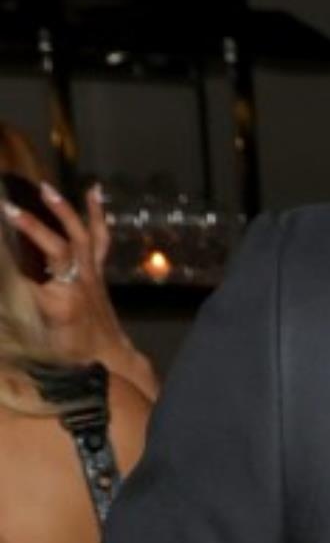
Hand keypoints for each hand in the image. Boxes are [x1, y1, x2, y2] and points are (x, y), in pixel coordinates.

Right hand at [2, 181, 155, 393]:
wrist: (107, 353)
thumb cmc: (69, 349)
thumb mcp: (39, 335)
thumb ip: (21, 304)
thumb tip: (9, 277)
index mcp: (60, 303)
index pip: (26, 277)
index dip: (13, 260)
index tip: (4, 225)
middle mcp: (78, 283)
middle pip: (57, 249)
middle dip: (33, 228)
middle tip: (7, 208)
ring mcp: (91, 274)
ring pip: (80, 238)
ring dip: (63, 211)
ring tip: (45, 188)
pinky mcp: (98, 269)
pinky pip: (99, 238)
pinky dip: (97, 213)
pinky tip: (93, 190)